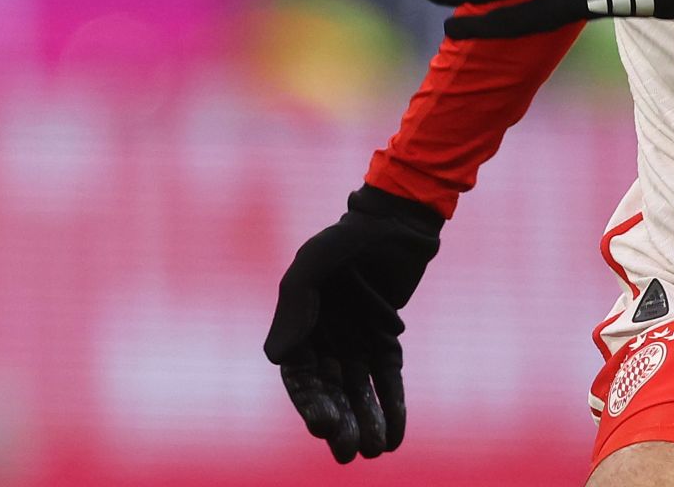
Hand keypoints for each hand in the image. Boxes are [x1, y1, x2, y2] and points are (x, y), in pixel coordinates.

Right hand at [264, 186, 442, 463]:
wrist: (395, 221)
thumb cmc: (347, 239)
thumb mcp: (314, 264)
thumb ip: (295, 306)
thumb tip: (277, 359)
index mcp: (299, 327)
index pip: (301, 379)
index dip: (311, 405)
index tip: (325, 425)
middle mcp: (325, 341)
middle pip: (330, 394)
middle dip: (339, 424)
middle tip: (348, 452)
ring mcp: (357, 343)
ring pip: (359, 393)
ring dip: (365, 422)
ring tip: (373, 450)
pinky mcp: (387, 341)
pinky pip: (387, 380)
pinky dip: (391, 407)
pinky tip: (395, 436)